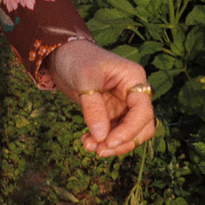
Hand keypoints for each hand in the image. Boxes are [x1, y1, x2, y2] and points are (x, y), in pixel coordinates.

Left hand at [47, 39, 155, 156]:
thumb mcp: (83, 78)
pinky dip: (102, 140)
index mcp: (133, 78)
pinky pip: (113, 132)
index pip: (143, 112)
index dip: (130, 131)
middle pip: (141, 127)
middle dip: (122, 142)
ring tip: (87, 146)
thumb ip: (93, 107)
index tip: (108, 142)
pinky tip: (86, 141)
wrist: (61, 54)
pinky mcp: (111, 112)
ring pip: (128, 133)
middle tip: (98, 150)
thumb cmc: (76, 58)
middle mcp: (132, 92)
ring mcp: (123, 103)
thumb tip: (101, 138)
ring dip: (110, 144)